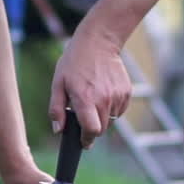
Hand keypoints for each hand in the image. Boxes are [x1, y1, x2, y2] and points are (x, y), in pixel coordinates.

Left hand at [48, 29, 131, 148]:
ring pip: (111, 120)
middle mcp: (104, 99)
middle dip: (92, 129)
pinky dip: (111, 108)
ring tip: (93, 99)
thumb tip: (59, 130)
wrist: (98, 42)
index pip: (92, 131)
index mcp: (85, 99)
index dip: (86, 139)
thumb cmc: (74, 63)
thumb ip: (57, 109)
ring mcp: (117, 96)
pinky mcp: (126, 92)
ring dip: (102, 117)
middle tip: (84, 117)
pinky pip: (119, 111)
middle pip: (102, 129)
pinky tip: (103, 94)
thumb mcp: (58, 84)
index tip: (83, 142)